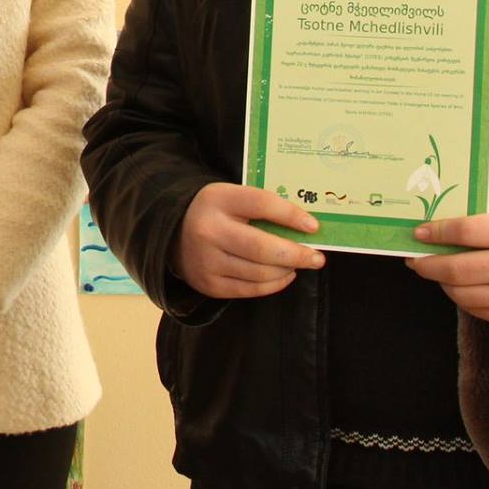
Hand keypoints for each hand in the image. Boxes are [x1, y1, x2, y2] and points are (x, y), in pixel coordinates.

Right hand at [173, 182, 324, 298]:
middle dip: (296, 254)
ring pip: (260, 273)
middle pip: (262, 247)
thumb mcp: (232, 198)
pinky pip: (251, 289)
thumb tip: (306, 228)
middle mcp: (209, 230)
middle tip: (317, 258)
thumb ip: (263, 208)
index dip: (290, 215)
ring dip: (287, 269)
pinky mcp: (209, 284)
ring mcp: (207, 261)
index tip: (313, 226)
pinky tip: (284, 275)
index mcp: (217, 200)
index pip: (261, 204)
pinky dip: (274, 284)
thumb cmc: (215, 214)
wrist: (172, 234)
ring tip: (298, 264)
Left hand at [407, 213, 488, 329]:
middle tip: (414, 260)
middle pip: (456, 268)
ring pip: (461, 293)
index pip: (465, 231)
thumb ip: (478, 228)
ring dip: (441, 282)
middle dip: (428, 264)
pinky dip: (460, 297)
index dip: (436, 232)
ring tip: (435, 273)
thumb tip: (433, 233)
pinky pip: (475, 309)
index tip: (418, 233)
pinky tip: (458, 287)